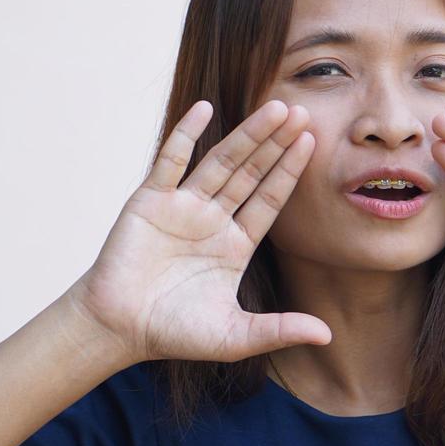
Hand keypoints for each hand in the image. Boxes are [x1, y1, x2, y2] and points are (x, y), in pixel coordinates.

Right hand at [71, 99, 332, 364]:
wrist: (118, 329)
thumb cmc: (174, 333)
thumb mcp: (235, 336)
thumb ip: (279, 330)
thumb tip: (327, 336)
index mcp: (236, 245)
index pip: (270, 199)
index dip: (290, 171)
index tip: (312, 142)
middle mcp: (213, 219)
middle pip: (252, 172)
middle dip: (277, 143)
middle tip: (303, 111)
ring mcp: (182, 206)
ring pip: (222, 162)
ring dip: (247, 135)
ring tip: (274, 108)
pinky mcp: (150, 201)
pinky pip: (171, 161)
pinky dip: (186, 135)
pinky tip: (204, 109)